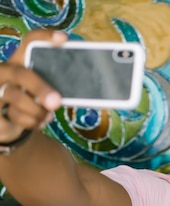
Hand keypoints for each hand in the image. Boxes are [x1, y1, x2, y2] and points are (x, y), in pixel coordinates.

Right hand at [0, 29, 63, 143]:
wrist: (10, 120)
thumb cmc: (31, 99)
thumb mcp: (44, 89)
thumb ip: (56, 84)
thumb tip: (80, 91)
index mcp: (20, 60)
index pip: (30, 41)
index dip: (45, 37)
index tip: (64, 39)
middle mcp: (6, 71)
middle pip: (21, 73)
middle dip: (40, 88)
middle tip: (56, 102)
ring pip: (16, 96)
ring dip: (38, 111)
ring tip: (48, 115)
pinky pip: (15, 115)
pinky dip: (33, 122)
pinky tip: (39, 121)